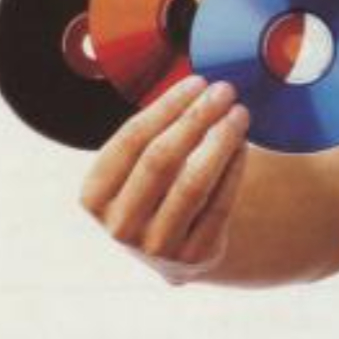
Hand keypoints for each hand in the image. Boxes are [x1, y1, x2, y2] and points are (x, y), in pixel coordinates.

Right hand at [79, 74, 251, 285]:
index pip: (130, 140)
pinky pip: (220, 205)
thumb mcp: (136, 172)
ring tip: (240, 114)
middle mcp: (119, 225)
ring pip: (193, 183)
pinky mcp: (194, 257)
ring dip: (220, 141)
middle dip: (196, 118)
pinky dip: (234, 170)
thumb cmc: (156, 193)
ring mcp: (156, 246)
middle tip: (225, 90)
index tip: (197, 82)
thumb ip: (154, 134)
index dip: (166, 107)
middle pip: (161, 159)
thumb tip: (196, 85)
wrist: (175, 252)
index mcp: (94, 196)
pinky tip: (243, 144)